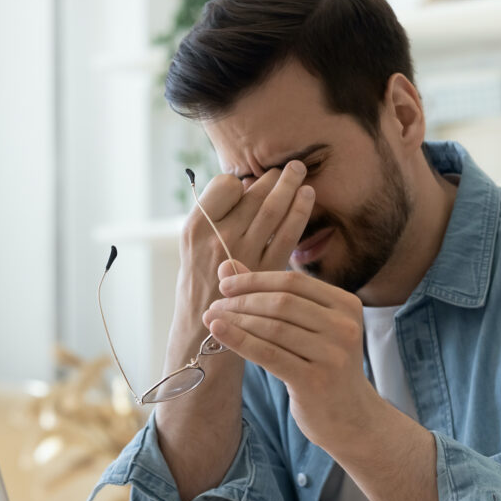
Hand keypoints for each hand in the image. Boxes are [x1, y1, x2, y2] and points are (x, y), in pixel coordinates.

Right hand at [177, 161, 314, 312]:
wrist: (201, 335)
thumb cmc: (199, 287)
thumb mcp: (192, 249)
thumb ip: (214, 220)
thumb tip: (246, 187)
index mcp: (194, 228)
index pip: (225, 186)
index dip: (241, 182)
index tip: (250, 184)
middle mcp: (217, 239)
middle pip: (252, 195)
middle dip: (274, 178)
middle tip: (290, 166)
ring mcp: (242, 255)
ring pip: (272, 210)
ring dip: (290, 187)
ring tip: (300, 172)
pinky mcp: (265, 271)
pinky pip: (287, 234)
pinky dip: (300, 212)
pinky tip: (307, 198)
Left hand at [201, 261, 379, 451]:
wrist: (350, 419)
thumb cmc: (323, 366)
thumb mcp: (307, 328)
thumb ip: (272, 295)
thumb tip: (228, 265)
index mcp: (347, 304)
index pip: (294, 281)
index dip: (255, 279)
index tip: (225, 284)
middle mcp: (344, 326)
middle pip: (282, 302)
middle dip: (242, 300)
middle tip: (215, 304)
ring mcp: (333, 354)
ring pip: (273, 327)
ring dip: (236, 320)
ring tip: (211, 318)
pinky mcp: (316, 380)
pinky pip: (268, 354)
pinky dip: (239, 340)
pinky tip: (218, 332)